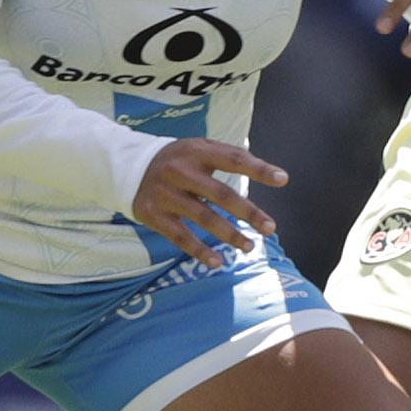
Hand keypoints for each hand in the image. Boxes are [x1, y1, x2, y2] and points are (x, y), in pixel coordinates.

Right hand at [130, 140, 288, 268]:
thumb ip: (228, 157)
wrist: (128, 166)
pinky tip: (218, 261)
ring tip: (249, 247)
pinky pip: (180, 236)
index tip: (283, 180)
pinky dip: (200, 250)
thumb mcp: (198, 149)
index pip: (233, 159)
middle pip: (221, 193)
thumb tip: (270, 173)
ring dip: (229, 235)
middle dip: (248, 212)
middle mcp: (180, 171)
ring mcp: (165, 193)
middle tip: (270, 228)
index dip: (259, 169)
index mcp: (196, 151)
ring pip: (203, 217)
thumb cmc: (178, 160)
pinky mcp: (153, 214)